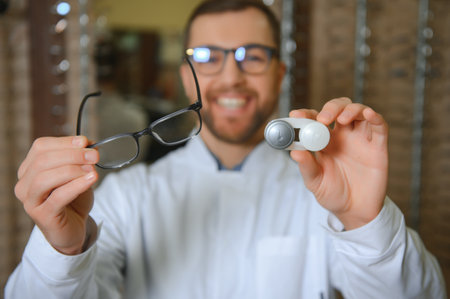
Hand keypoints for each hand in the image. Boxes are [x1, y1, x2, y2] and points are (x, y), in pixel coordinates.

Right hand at [14, 136, 98, 253]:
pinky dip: (76, 185)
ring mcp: (30, 200)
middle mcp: (25, 183)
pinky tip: (91, 180)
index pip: (41, 147)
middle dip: (72, 155)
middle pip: (43, 160)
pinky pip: (57, 196)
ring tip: (92, 169)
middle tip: (94, 155)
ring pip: (44, 178)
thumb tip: (91, 145)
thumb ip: (81, 160)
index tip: (86, 142)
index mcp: (30, 168)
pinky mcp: (41, 215)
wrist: (74, 228)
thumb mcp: (79, 174)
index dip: (64, 142)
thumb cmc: (74, 199)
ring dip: (72, 170)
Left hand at [290, 98, 388, 229]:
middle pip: (338, 109)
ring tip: (342, 119)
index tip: (296, 115)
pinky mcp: (377, 146)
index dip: (306, 114)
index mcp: (324, 141)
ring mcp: (360, 139)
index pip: (314, 119)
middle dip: (330, 108)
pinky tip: (368, 114)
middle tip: (323, 119)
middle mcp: (342, 136)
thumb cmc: (332, 194)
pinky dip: (375, 116)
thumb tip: (294, 153)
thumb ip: (307, 167)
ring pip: (358, 112)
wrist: (355, 211)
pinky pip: (379, 126)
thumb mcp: (315, 182)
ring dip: (350, 109)